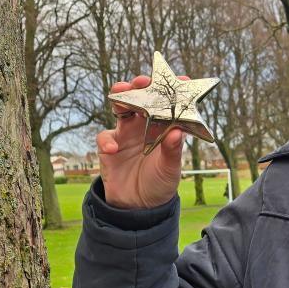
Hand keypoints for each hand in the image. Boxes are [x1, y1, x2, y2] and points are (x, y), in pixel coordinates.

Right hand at [96, 75, 188, 208]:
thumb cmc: (160, 184)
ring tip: (121, 94)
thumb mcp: (170, 170)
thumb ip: (172, 152)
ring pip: (120, 108)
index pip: (170, 105)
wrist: (138, 208)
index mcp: (164, 128)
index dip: (175, 91)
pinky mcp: (109, 147)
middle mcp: (145, 126)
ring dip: (120, 99)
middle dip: (140, 87)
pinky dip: (108, 141)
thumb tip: (177, 131)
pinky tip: (114, 149)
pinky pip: (105, 137)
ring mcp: (126, 134)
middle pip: (142, 99)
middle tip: (141, 81)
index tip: (183, 80)